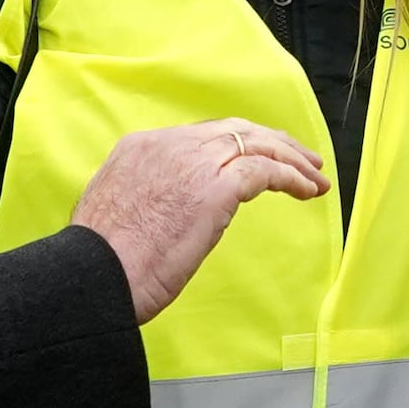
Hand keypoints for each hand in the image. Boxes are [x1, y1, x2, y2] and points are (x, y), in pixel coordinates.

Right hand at [69, 119, 329, 322]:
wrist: (93, 277)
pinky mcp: (215, 187)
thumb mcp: (118, 213)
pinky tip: (308, 190)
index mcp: (141, 148)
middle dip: (272, 141)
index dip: (236, 144)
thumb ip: (147, 198)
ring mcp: (192, 162)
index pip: (201, 136)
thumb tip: (171, 212)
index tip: (257, 157)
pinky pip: (266, 170)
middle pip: (234, 130)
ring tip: (315, 176)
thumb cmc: (101, 265)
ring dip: (291, 159)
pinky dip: (292, 177)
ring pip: (256, 144)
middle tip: (300, 158)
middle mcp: (169, 145)